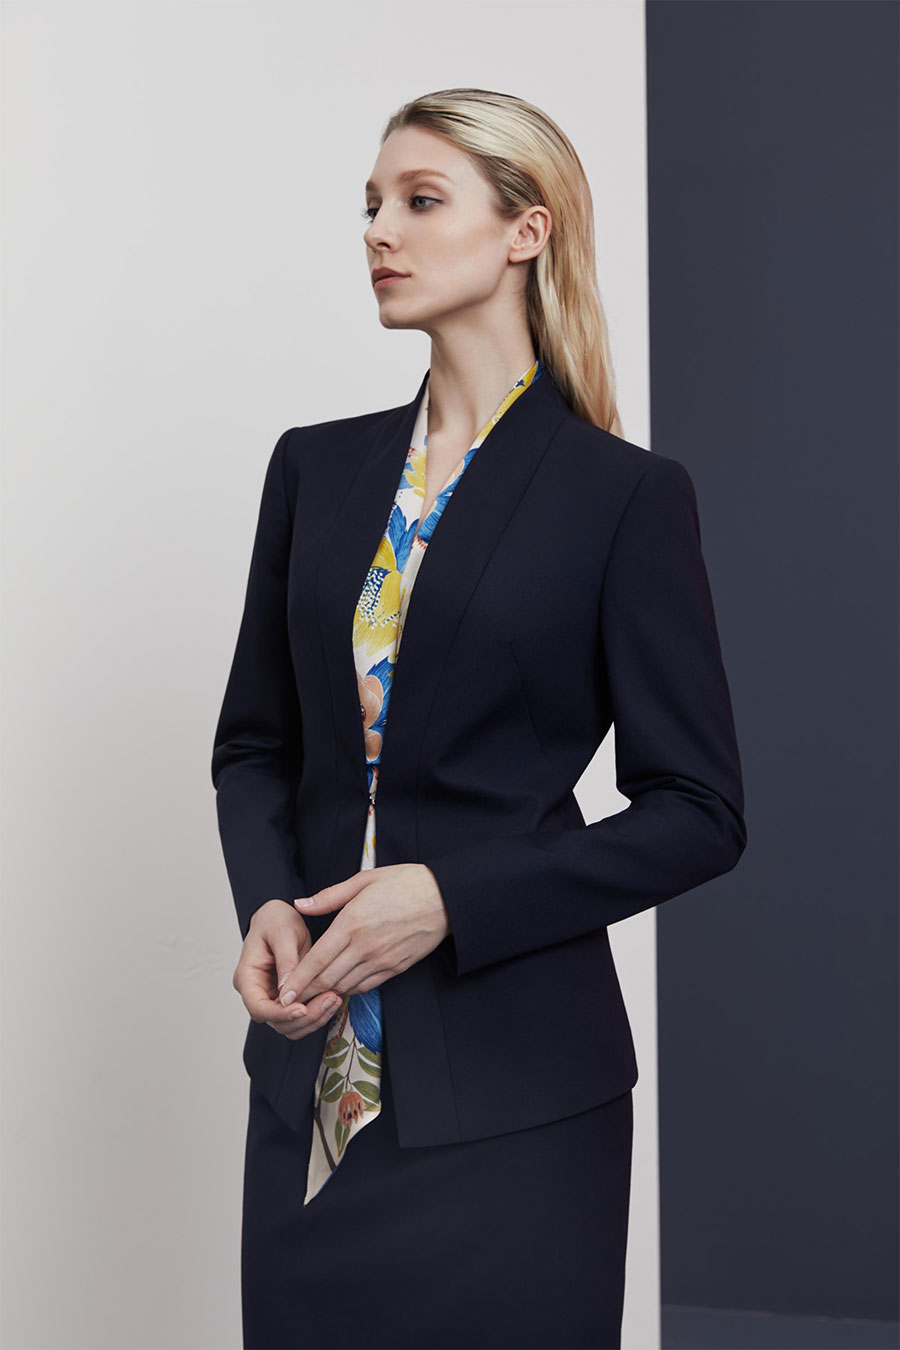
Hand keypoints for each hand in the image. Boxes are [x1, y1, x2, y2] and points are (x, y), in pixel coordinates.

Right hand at [232, 899, 343, 1040]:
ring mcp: (272, 998)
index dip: (280, 1014)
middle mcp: (257, 992)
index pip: (258, 1008)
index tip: (302, 1009)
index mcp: (247, 977)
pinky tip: (334, 998)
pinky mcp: (289, 998)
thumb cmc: (276, 920)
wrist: (280, 917)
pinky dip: (317, 1013)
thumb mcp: (282, 932)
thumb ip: (285, 959)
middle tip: (330, 1000)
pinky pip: (301, 1016)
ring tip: (336, 999)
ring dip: (314, 1018)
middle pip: (276, 1022)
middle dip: (304, 1017)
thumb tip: (287, 989)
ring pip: (291, 1025)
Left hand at [277, 864, 450, 1008]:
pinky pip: (365, 986)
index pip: (317, 960)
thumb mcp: (364, 880)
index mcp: (352, 923)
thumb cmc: (405, 883)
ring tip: (309, 998)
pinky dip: (348, 990)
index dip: (298, 981)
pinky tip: (339, 987)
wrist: (445, 898)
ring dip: (326, 994)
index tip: (283, 994)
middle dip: (306, 994)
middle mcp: (364, 947)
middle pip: (327, 980)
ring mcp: (381, 961)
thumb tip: (300, 904)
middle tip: (289, 1003)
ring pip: (345, 986)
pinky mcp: (395, 968)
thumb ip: (329, 896)